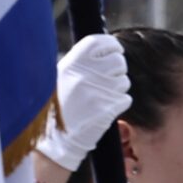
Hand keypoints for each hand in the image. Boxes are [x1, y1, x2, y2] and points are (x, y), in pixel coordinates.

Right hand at [37, 33, 131, 168]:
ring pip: (124, 81)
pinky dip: (120, 103)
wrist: (56, 139)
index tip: (115, 50)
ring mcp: (98, 92)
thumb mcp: (61, 77)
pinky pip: (126, 99)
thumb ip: (80, 63)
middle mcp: (85, 75)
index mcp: (71, 64)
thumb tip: (103, 50)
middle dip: (118, 68)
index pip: (98, 42)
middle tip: (109, 78)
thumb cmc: (58, 107)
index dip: (111, 44)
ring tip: (102, 96)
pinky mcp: (108, 110)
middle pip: (118, 61)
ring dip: (118, 88)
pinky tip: (105, 108)